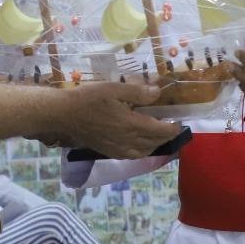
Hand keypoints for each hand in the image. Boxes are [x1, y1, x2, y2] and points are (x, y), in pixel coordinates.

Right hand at [53, 83, 181, 158]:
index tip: (179, 121)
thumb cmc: (89, 98)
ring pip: (145, 151)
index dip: (173, 127)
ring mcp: (119, 149)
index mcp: (132, 125)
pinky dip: (142, 150)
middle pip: (156, 143)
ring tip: (158, 134)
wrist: (65, 115)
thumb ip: (138, 92)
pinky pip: (133, 155)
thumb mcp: (114, 88)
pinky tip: (140, 142)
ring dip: (155, 144)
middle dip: (166, 136)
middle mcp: (128, 141)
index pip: (162, 131)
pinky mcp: (110, 152)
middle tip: (171, 126)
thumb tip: (157, 92)